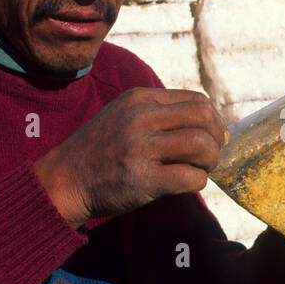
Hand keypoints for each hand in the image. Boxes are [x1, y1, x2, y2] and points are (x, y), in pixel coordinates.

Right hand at [33, 88, 226, 227]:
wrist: (64, 180)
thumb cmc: (101, 151)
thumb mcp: (125, 117)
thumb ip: (164, 116)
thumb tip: (220, 129)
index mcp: (139, 99)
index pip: (197, 100)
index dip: (213, 120)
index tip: (211, 137)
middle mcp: (141, 118)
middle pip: (204, 117)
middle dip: (217, 138)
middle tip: (210, 155)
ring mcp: (140, 147)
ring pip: (202, 145)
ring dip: (210, 160)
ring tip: (200, 169)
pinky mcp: (142, 178)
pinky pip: (190, 177)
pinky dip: (197, 182)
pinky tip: (185, 184)